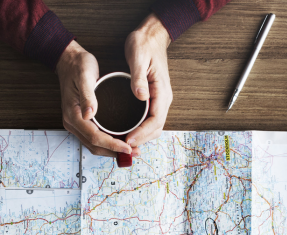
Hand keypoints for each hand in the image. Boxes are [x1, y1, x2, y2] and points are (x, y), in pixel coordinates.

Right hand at [56, 41, 131, 158]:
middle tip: (135, 152)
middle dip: (115, 151)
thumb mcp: (84, 76)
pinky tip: (120, 141)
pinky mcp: (81, 121)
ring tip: (131, 150)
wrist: (68, 61)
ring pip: (94, 145)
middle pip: (94, 145)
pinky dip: (108, 143)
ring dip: (112, 150)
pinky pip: (94, 138)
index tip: (128, 147)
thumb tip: (89, 114)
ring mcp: (76, 123)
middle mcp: (73, 123)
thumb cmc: (78, 66)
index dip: (112, 144)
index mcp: (73, 115)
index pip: (94, 137)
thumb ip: (87, 96)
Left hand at [124, 13, 172, 149]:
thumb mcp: (138, 57)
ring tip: (124, 144)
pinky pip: (148, 120)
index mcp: (162, 91)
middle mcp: (163, 99)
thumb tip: (141, 96)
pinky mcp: (152, 99)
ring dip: (140, 138)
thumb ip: (138, 78)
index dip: (142, 133)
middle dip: (141, 140)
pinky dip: (140, 130)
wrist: (151, 36)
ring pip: (153, 127)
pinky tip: (127, 132)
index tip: (128, 140)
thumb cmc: (144, 44)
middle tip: (123, 147)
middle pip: (155, 128)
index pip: (156, 120)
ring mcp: (159, 100)